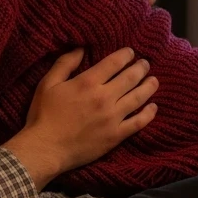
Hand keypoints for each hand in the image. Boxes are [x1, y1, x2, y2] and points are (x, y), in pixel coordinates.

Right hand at [3, 48, 157, 189]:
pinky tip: (153, 107)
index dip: (125, 55)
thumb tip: (80, 48)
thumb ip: (64, 64)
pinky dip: (149, 113)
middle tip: (145, 64)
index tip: (131, 53)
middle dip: (140, 68)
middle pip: (130, 78)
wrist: (45, 148)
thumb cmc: (43, 115)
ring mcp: (112, 118)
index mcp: (88, 83)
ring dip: (149, 87)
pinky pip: (138, 122)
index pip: (114, 63)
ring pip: (138, 98)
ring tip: (154, 80)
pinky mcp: (116, 136)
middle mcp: (104, 98)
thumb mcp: (48, 84)